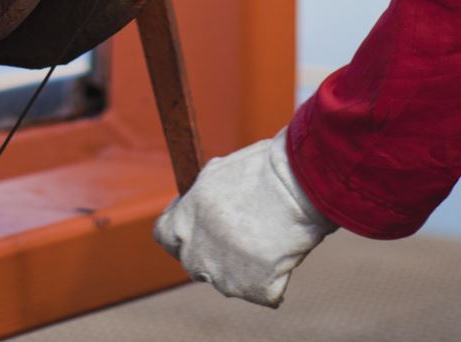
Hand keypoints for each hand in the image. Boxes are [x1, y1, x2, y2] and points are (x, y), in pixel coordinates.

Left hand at [153, 130, 335, 306]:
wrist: (295, 186)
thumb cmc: (261, 169)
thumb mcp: (218, 173)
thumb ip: (203, 197)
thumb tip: (203, 202)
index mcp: (182, 222)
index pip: (165, 236)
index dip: (183, 230)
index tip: (201, 222)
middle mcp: (196, 254)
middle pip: (195, 262)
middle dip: (214, 252)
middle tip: (242, 233)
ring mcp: (223, 278)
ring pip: (230, 279)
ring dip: (245, 266)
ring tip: (270, 237)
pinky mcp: (253, 291)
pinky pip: (264, 290)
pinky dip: (275, 278)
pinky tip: (285, 253)